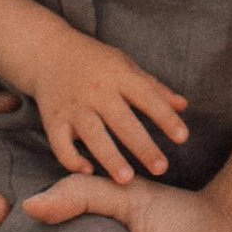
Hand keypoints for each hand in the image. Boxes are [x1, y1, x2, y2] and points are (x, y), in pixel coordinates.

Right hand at [32, 34, 188, 185]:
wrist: (49, 52)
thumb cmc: (96, 62)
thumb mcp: (126, 66)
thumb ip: (154, 88)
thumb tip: (183, 106)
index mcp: (119, 76)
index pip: (147, 97)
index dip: (165, 117)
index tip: (182, 137)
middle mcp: (97, 91)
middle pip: (122, 121)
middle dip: (142, 145)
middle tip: (161, 168)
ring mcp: (74, 106)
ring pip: (92, 134)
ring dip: (109, 157)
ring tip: (127, 180)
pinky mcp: (54, 120)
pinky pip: (60, 144)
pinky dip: (71, 159)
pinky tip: (87, 172)